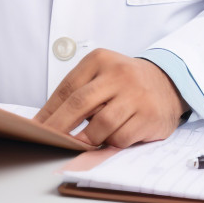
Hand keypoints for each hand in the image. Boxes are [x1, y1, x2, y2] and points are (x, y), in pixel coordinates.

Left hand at [33, 49, 187, 148]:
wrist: (167, 82)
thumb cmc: (124, 82)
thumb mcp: (101, 74)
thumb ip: (79, 92)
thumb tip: (48, 121)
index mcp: (100, 59)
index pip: (67, 87)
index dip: (49, 110)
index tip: (36, 128)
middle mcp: (118, 74)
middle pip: (80, 104)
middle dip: (59, 127)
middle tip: (46, 142)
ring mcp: (135, 95)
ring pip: (101, 126)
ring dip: (89, 139)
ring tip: (85, 141)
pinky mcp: (149, 116)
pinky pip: (121, 138)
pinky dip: (111, 142)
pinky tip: (112, 137)